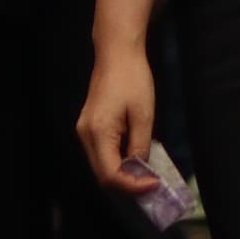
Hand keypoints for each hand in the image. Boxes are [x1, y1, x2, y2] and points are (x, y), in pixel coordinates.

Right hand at [78, 38, 157, 188]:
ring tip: (146, 175)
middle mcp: (85, 135)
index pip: (111, 174)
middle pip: (103, 174)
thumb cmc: (132, 78)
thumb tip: (141, 170)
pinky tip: (136, 158)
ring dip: (123, 174)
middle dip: (128, 184)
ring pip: (102, 165)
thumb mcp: (144, 114)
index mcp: (98, 132)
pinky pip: (102, 153)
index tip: (154, 184)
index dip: (133, 185)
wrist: (117, 53)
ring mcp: (85, 131)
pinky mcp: (90, 126)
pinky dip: (118, 161)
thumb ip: (141, 146)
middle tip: (152, 185)